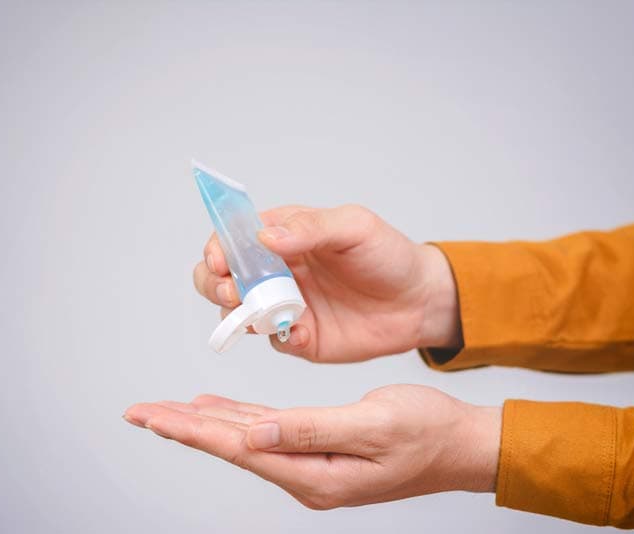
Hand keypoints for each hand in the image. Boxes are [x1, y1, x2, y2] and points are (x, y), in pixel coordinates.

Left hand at [123, 385, 500, 508]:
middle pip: (230, 446)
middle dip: (182, 427)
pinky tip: (217, 411)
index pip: (238, 448)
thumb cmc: (427, 431)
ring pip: (243, 438)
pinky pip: (267, 433)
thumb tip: (255, 435)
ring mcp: (311, 465)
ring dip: (202, 424)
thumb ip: (311, 430)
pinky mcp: (318, 449)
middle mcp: (305, 475)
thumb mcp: (373, 426)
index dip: (191, 430)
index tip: (150, 416)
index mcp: (315, 474)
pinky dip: (237, 418)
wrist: (459, 445)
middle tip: (138, 412)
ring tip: (164, 411)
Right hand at [193, 204, 461, 361]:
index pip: (233, 236)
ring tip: (259, 315)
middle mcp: (275, 271)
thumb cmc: (388, 255)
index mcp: (283, 235)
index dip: (218, 247)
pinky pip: (275, 341)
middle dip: (214, 284)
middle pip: (221, 277)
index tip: (220, 259)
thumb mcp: (354, 227)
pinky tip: (303, 334)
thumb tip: (265, 236)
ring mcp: (284, 306)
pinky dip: (281, 338)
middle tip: (233, 291)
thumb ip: (311, 226)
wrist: (419, 302)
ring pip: (237, 312)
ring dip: (237, 315)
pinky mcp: (300, 337)